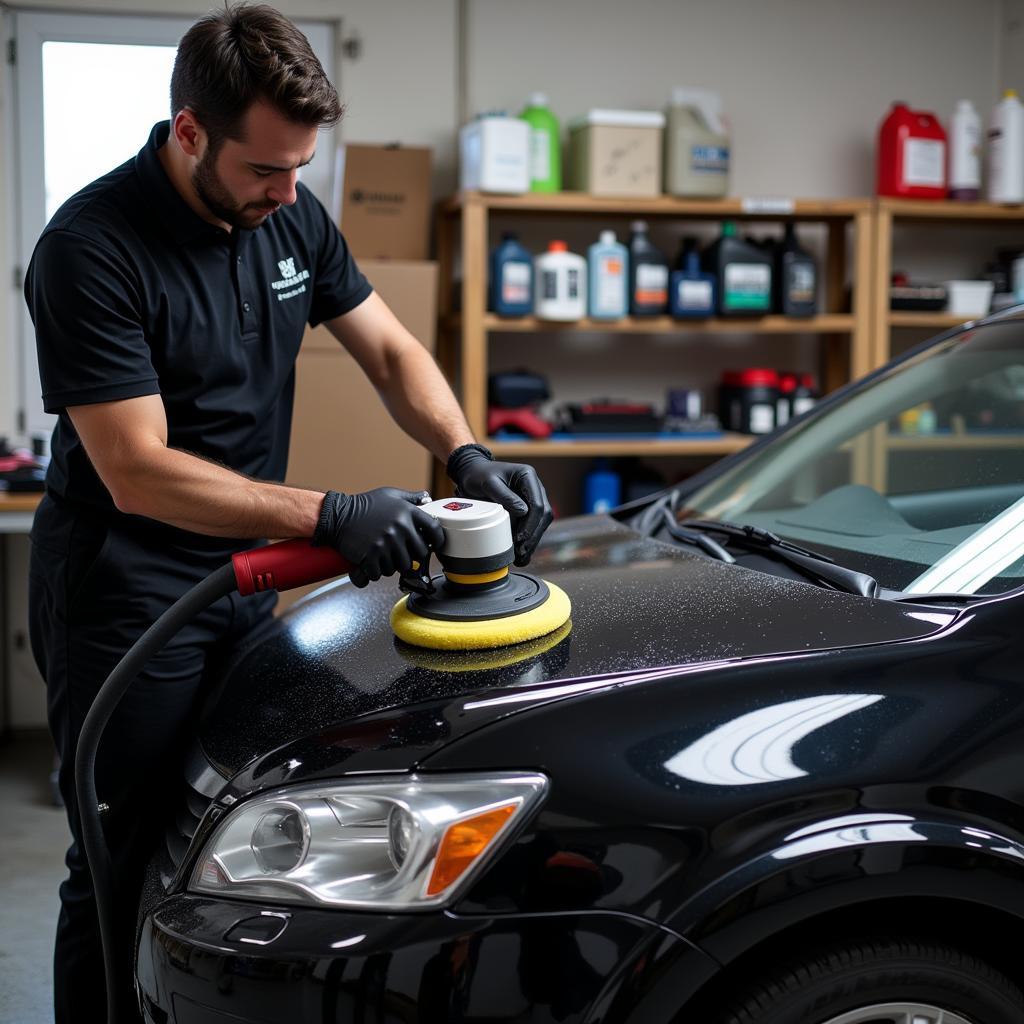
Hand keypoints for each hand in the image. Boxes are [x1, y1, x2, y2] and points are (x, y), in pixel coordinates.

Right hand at [313, 488, 444, 587]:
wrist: (337, 515)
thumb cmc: (364, 505)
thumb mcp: (390, 495)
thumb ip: (410, 498)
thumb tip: (426, 498)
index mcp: (408, 512)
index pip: (434, 529)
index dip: (437, 540)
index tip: (434, 545)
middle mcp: (399, 527)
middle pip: (419, 554)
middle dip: (412, 555)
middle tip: (401, 552)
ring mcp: (386, 543)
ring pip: (401, 567)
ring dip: (393, 565)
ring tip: (383, 555)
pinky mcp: (371, 556)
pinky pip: (380, 573)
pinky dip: (375, 571)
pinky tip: (371, 562)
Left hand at [447, 444, 552, 565]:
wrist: (473, 474)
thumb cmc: (479, 475)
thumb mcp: (488, 483)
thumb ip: (505, 495)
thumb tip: (523, 512)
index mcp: (528, 477)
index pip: (538, 504)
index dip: (531, 524)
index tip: (520, 537)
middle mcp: (534, 488)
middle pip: (543, 516)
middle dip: (533, 536)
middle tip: (521, 551)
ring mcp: (532, 499)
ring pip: (540, 524)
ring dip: (532, 541)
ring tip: (521, 557)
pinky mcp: (527, 510)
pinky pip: (532, 527)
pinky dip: (528, 541)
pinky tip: (522, 555)